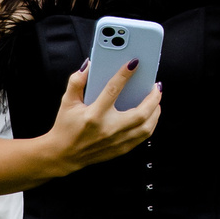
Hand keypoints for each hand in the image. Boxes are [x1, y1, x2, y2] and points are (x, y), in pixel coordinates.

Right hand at [44, 64, 161, 176]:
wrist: (63, 155)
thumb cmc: (66, 127)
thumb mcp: (67, 102)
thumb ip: (77, 81)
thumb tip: (89, 64)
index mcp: (93, 115)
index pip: (113, 90)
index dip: (125, 74)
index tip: (134, 63)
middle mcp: (107, 129)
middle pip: (139, 113)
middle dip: (153, 97)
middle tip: (156, 86)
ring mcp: (116, 141)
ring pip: (146, 127)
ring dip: (155, 111)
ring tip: (156, 99)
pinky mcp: (121, 149)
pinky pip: (143, 136)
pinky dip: (151, 123)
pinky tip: (151, 114)